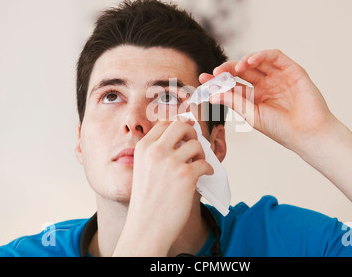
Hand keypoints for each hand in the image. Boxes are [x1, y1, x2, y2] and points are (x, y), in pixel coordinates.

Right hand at [113, 118, 212, 255]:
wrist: (146, 227)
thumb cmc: (147, 201)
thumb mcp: (143, 168)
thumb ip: (158, 152)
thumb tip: (184, 135)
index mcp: (143, 148)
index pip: (164, 123)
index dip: (178, 126)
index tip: (186, 133)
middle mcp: (156, 151)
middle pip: (181, 126)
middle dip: (191, 133)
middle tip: (194, 145)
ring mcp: (171, 163)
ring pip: (196, 144)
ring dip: (201, 154)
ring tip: (197, 164)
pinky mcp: (186, 176)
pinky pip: (205, 163)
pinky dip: (208, 169)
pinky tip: (204, 175)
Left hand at [200, 49, 337, 153]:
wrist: (308, 134)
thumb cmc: (282, 129)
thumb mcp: (252, 115)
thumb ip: (234, 102)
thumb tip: (212, 94)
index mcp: (256, 97)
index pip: (233, 85)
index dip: (218, 82)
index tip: (202, 80)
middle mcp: (266, 85)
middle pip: (242, 71)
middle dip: (227, 69)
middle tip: (214, 73)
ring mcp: (279, 76)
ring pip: (257, 61)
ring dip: (243, 61)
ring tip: (233, 69)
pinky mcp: (292, 70)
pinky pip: (275, 56)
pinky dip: (261, 55)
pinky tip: (250, 62)